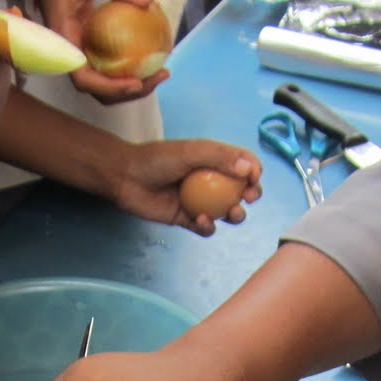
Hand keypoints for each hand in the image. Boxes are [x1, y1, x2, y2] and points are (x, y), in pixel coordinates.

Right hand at [32, 0, 169, 104]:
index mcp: (65, 45)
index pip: (83, 79)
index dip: (108, 87)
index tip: (135, 83)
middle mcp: (73, 59)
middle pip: (100, 91)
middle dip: (130, 92)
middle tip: (159, 75)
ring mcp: (83, 59)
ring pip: (107, 85)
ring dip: (135, 86)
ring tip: (161, 71)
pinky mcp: (92, 54)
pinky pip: (112, 70)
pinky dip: (132, 70)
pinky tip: (153, 58)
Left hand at [110, 140, 261, 233]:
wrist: (126, 178)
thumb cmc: (157, 159)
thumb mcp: (191, 152)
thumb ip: (220, 157)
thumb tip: (249, 169)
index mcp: (214, 160)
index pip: (244, 164)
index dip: (254, 171)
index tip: (253, 179)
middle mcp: (210, 181)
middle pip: (241, 190)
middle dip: (251, 195)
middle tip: (247, 198)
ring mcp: (200, 201)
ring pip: (227, 212)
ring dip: (235, 215)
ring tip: (232, 213)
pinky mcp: (187, 219)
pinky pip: (206, 228)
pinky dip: (208, 226)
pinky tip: (200, 219)